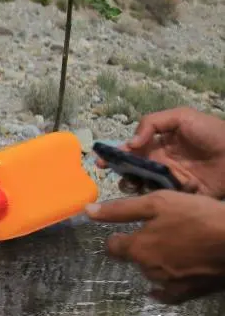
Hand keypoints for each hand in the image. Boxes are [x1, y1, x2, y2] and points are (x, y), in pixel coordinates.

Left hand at [86, 190, 224, 303]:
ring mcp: (168, 284)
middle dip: (141, 249)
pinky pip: (167, 295)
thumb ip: (122, 210)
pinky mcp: (188, 293)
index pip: (113, 247)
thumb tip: (88, 212)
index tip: (123, 232)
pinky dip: (163, 290)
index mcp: (138, 248)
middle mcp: (148, 269)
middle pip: (135, 259)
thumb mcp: (158, 203)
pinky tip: (163, 287)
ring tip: (173, 250)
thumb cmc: (198, 216)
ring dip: (155, 264)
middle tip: (159, 236)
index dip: (117, 238)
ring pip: (152, 273)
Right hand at [106, 107, 224, 197]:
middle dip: (120, 172)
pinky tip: (148, 194)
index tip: (102, 162)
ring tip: (132, 184)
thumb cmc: (213, 133)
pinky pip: (162, 199)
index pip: (132, 150)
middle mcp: (162, 163)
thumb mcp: (182, 116)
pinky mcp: (182, 196)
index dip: (116, 154)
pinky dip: (151, 198)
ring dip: (132, 185)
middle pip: (133, 169)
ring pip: (143, 186)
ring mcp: (171, 180)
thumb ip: (151, 123)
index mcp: (160, 144)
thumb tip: (130, 144)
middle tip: (113, 174)